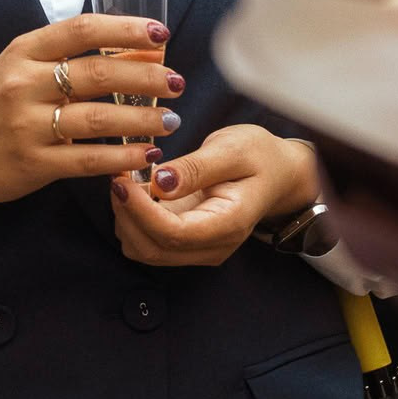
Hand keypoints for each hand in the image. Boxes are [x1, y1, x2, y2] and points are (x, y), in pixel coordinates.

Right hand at [0, 13, 182, 239]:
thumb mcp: (19, 68)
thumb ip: (65, 58)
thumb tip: (132, 52)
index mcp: (24, 51)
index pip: (83, 29)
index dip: (127, 29)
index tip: (161, 34)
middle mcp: (25, 83)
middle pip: (97, 73)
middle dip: (146, 77)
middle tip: (177, 82)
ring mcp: (27, 125)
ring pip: (98, 118)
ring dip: (142, 120)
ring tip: (171, 120)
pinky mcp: (32, 163)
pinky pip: (88, 159)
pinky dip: (122, 157)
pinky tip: (146, 155)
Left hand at [108, 124, 320, 268]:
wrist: (279, 173)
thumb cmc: (261, 157)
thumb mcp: (233, 149)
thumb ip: (196, 168)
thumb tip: (160, 183)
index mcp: (228, 224)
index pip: (172, 234)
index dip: (140, 211)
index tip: (122, 181)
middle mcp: (213, 246)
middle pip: (152, 249)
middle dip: (127, 215)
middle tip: (119, 176)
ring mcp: (198, 248)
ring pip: (144, 249)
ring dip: (126, 218)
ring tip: (128, 180)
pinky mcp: (186, 242)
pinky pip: (147, 240)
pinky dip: (133, 218)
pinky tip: (136, 189)